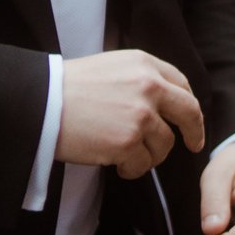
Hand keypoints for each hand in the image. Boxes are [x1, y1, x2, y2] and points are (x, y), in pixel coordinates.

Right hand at [56, 50, 204, 178]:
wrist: (39, 103)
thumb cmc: (67, 88)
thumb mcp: (111, 68)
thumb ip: (140, 79)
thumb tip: (163, 103)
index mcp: (145, 64)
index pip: (182, 85)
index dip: (189, 106)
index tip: (190, 121)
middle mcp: (149, 86)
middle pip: (189, 112)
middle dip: (194, 132)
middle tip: (194, 145)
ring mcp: (140, 115)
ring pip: (165, 144)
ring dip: (151, 156)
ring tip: (129, 158)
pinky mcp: (127, 142)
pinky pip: (143, 163)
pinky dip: (134, 169)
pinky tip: (119, 167)